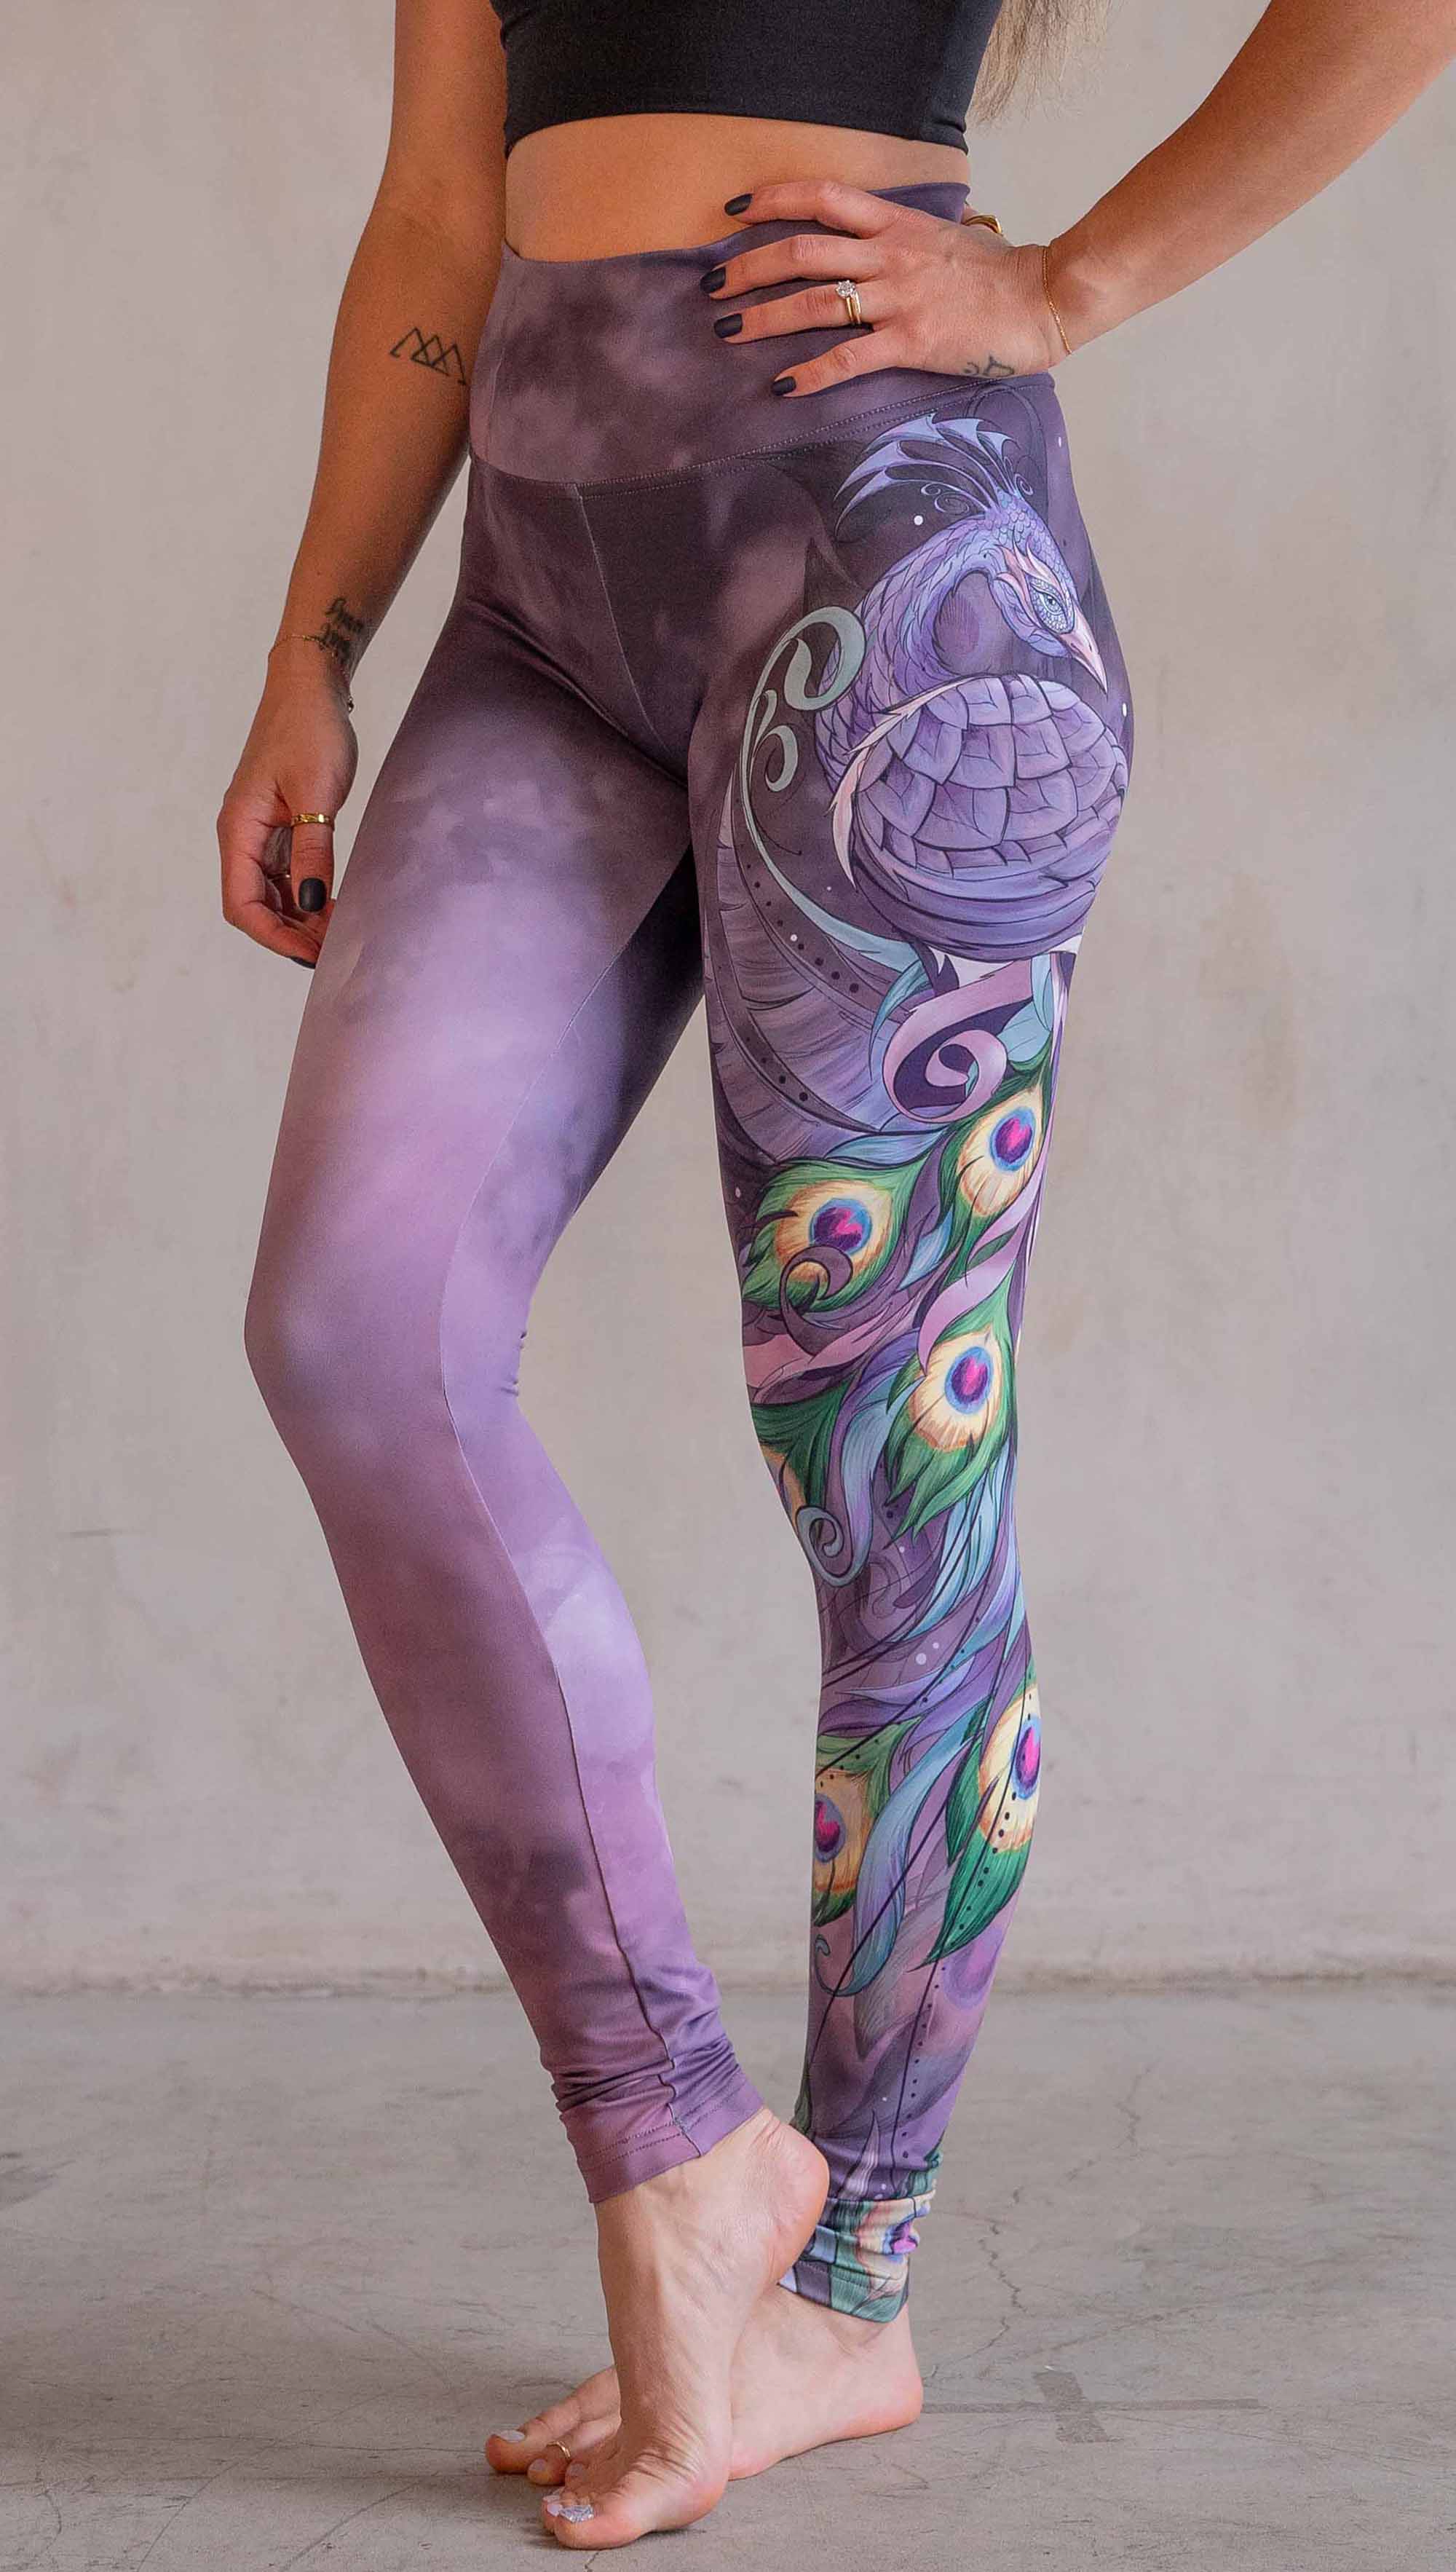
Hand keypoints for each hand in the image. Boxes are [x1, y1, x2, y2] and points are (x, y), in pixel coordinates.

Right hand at [217, 646, 356, 966]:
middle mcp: (242, 836)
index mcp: (238, 830)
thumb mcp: (316, 793)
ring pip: (271, 895)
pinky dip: (307, 895)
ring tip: (339, 933)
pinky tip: (334, 905)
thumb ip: (312, 851)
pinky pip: (286, 875)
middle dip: (290, 934)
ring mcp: (259, 833)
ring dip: (301, 919)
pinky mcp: (279, 826)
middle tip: (335, 951)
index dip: (274, 937)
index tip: (313, 954)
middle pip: (254, 907)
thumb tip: (309, 904)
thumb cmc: (309, 730)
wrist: (310, 686)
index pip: (242, 905)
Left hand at [703, 178, 1065, 397]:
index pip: (823, 198)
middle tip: (711, 285)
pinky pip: (849, 358)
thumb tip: (880, 247)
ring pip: (815, 302)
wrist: (1044, 298)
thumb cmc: (1000, 273)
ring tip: (728, 332)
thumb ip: (906, 242)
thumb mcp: (947, 239)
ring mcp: (898, 300)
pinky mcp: (911, 343)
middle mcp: (889, 256)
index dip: (773, 200)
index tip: (735, 212)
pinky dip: (812, 374)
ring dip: (764, 317)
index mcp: (896, 225)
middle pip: (801, 251)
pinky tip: (783, 387)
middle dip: (747, 266)